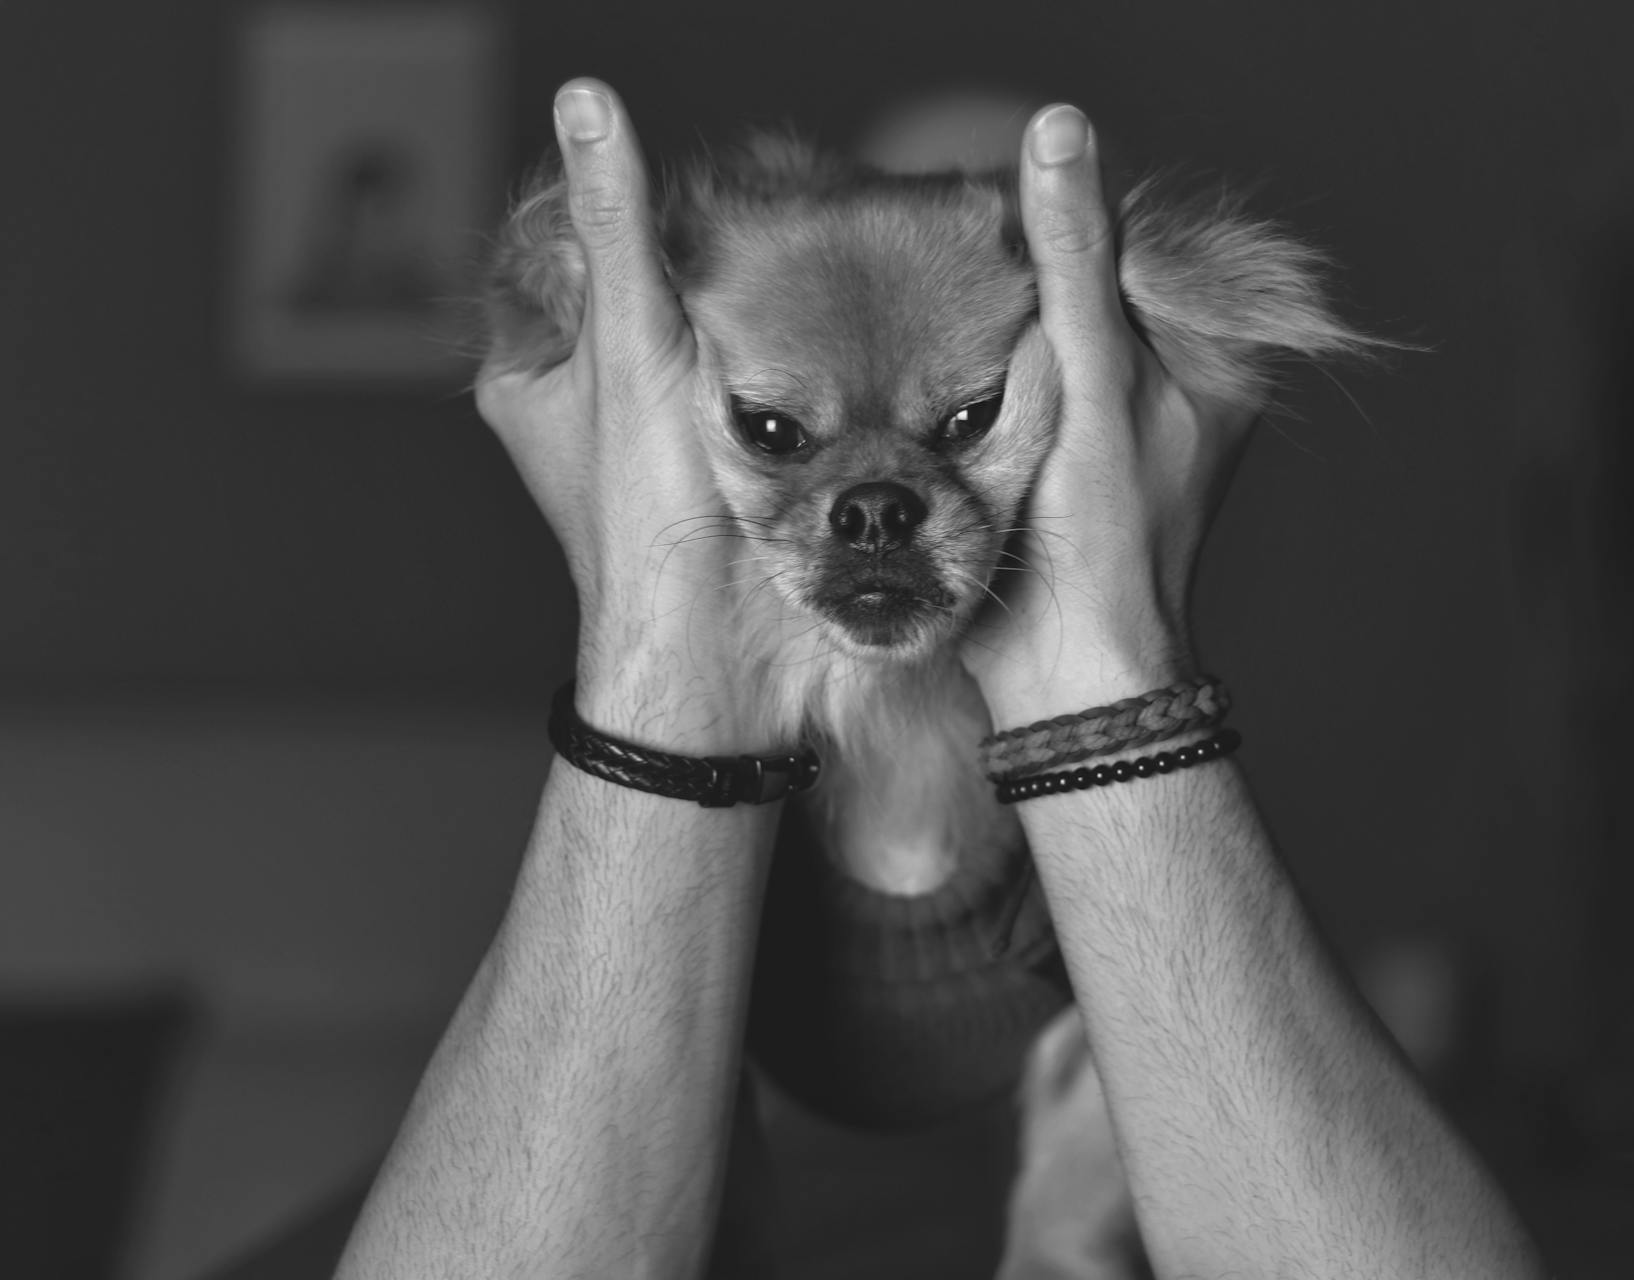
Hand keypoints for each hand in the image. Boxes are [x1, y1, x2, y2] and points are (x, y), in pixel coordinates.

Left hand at [476, 81, 744, 744]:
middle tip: (750, 229)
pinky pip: (744, 379)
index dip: (618, 207)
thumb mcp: (633, 345)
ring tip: (788, 275)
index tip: (684, 194)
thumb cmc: (649, 517)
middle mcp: (582, 404)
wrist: (721, 648)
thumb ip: (619, 224)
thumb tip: (588, 105)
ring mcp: (652, 436)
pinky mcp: (715, 461)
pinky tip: (814, 335)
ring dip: (738, 304)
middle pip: (631, 286)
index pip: (556, 243)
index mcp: (528, 375)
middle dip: (687, 254)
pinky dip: (775, 354)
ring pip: (690, 332)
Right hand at [964, 105, 1257, 723]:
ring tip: (944, 303)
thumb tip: (1058, 135)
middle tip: (960, 256)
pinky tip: (940, 360)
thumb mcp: (1096, 375)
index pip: (1145, 248)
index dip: (1074, 220)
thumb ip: (1075, 259)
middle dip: (1031, 272)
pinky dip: (980, 367)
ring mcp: (1114, 427)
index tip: (1002, 208)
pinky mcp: (1058, 458)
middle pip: (1094, 289)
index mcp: (1217, 363)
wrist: (1069, 668)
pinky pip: (1017, 382)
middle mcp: (1175, 389)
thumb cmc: (1109, 536)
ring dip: (997, 318)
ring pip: (1050, 334)